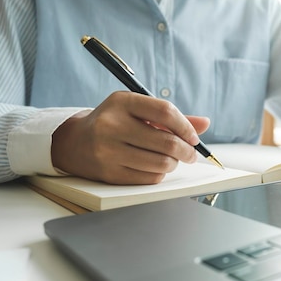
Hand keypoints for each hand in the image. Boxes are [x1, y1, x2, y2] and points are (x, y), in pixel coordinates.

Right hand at [52, 91, 209, 183]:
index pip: (165, 112)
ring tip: (170, 159)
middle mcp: (112, 125)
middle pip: (167, 142)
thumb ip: (171, 117)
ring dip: (173, 164)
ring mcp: (108, 150)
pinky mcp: (109, 173)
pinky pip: (149, 178)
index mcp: (121, 102)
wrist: (75, 143)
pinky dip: (159, 174)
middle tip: (190, 154)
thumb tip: (205, 123)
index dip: (186, 127)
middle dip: (186, 151)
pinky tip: (153, 167)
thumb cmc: (114, 123)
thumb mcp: (137, 111)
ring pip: (161, 163)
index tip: (193, 137)